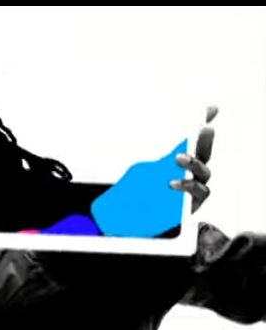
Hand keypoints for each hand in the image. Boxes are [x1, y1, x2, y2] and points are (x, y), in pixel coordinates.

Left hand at [90, 106, 217, 237]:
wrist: (119, 219)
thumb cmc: (131, 194)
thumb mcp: (142, 172)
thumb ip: (159, 162)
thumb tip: (174, 153)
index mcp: (175, 163)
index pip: (192, 141)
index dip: (203, 125)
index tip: (210, 110)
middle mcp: (187, 174)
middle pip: (203, 155)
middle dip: (203, 141)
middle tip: (200, 130)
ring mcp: (189, 191)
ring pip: (203, 175)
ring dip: (193, 164)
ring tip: (178, 158)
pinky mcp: (188, 208)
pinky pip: (195, 195)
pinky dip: (186, 186)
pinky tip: (173, 182)